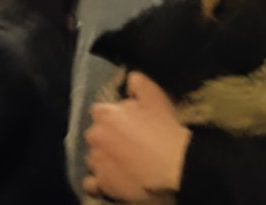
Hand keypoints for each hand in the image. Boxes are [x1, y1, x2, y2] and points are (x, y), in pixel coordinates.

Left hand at [82, 72, 189, 200]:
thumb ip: (136, 83)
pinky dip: (97, 181)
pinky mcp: (102, 184)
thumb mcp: (154, 95)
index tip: (125, 123)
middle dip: (106, 137)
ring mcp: (96, 162)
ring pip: (93, 157)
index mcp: (104, 114)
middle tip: (126, 144)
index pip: (99, 111)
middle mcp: (94, 136)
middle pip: (94, 134)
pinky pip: (91, 183)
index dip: (113, 116)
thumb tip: (128, 82)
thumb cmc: (164, 128)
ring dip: (103, 158)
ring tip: (122, 163)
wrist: (174, 166)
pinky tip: (109, 180)